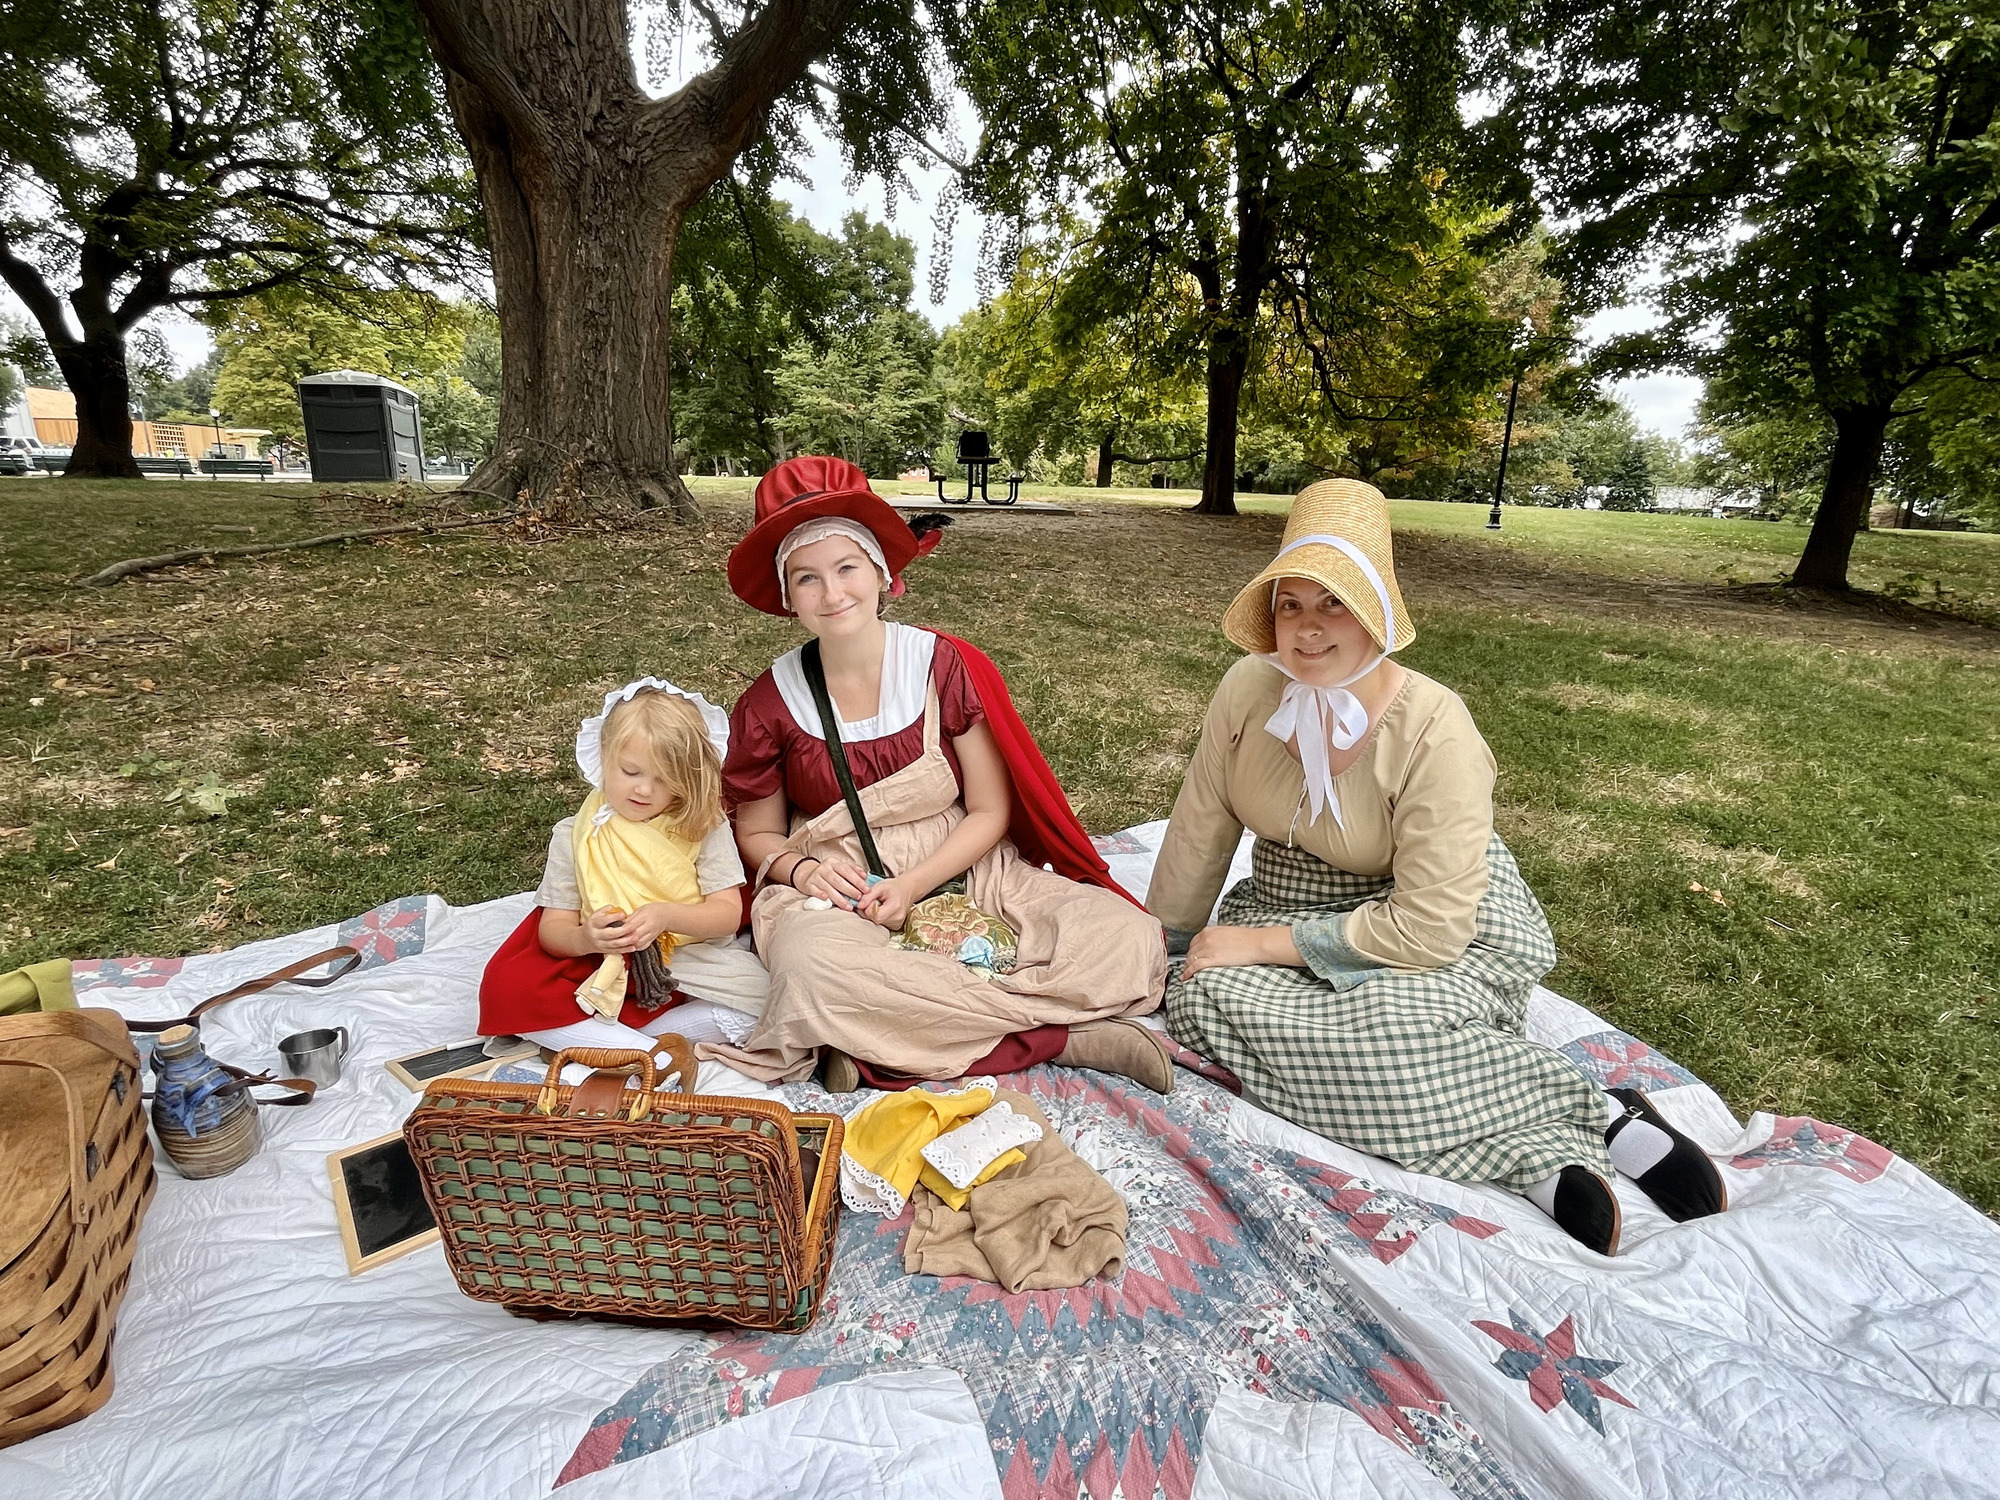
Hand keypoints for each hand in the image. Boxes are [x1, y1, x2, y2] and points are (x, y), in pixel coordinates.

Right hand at [584, 906, 631, 954]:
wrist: (582, 941)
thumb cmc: (592, 925)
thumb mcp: (594, 916)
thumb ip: (603, 910)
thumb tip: (612, 907)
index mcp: (593, 925)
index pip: (603, 921)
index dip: (613, 917)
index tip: (623, 914)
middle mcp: (596, 935)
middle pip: (609, 934)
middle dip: (622, 931)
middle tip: (633, 926)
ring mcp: (600, 944)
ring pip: (614, 944)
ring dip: (626, 942)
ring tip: (636, 937)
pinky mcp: (605, 951)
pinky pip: (615, 951)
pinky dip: (624, 950)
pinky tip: (633, 947)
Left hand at [613, 903, 674, 950]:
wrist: (666, 916)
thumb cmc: (652, 910)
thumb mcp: (640, 910)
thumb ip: (630, 918)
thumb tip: (619, 924)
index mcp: (646, 916)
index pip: (632, 924)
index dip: (622, 928)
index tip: (614, 930)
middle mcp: (649, 926)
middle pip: (635, 935)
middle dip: (624, 938)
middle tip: (615, 938)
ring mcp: (651, 935)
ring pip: (638, 943)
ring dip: (629, 944)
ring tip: (621, 943)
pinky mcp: (652, 940)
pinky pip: (642, 947)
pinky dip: (635, 947)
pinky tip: (629, 945)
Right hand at [795, 856, 871, 908]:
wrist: (806, 874)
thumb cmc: (827, 873)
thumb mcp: (839, 868)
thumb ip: (852, 871)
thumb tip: (865, 876)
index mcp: (834, 863)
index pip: (847, 870)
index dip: (857, 880)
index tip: (866, 889)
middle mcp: (824, 868)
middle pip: (838, 880)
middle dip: (850, 890)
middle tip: (859, 898)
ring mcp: (815, 877)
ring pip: (828, 887)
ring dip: (839, 898)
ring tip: (849, 906)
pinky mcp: (808, 885)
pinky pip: (814, 890)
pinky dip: (820, 894)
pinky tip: (827, 899)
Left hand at [855, 873, 921, 929]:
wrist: (907, 890)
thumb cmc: (893, 887)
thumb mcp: (880, 886)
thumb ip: (868, 896)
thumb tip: (859, 906)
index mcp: (895, 907)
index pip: (875, 915)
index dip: (869, 908)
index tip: (872, 899)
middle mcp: (897, 918)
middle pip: (875, 921)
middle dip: (870, 912)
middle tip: (875, 901)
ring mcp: (897, 924)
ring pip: (876, 923)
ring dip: (873, 915)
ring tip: (880, 905)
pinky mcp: (895, 927)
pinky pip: (881, 925)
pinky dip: (878, 918)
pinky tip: (883, 911)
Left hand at [1182, 924, 1297, 979]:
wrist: (1256, 943)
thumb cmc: (1247, 939)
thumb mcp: (1227, 933)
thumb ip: (1217, 938)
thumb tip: (1213, 946)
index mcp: (1209, 931)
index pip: (1193, 943)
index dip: (1192, 952)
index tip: (1192, 958)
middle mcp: (1205, 939)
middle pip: (1190, 952)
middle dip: (1189, 961)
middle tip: (1189, 968)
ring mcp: (1207, 949)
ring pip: (1190, 960)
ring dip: (1187, 968)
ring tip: (1186, 975)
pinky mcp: (1211, 959)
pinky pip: (1194, 967)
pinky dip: (1188, 972)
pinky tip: (1186, 977)